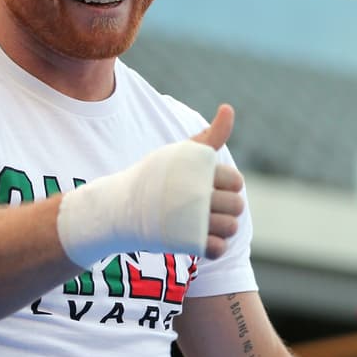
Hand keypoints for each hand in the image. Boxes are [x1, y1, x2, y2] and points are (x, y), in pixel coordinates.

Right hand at [56, 102, 245, 266]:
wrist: (121, 206)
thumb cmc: (154, 177)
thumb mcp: (182, 152)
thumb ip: (210, 135)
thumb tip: (228, 107)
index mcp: (199, 171)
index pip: (235, 181)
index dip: (226, 185)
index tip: (206, 186)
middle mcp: (197, 194)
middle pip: (236, 205)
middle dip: (226, 207)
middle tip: (204, 207)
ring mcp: (192, 219)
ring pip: (230, 227)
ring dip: (223, 227)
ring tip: (204, 223)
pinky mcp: (186, 242)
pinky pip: (218, 248)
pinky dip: (215, 246)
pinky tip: (202, 238)